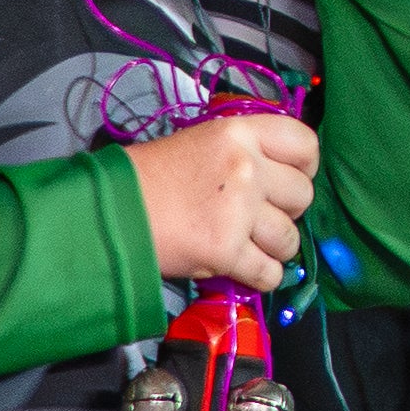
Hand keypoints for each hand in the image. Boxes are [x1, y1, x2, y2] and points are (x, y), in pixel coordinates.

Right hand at [129, 111, 318, 290]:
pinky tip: (242, 268)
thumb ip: (244, 155)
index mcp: (239, 133)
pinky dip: (261, 277)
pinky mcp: (224, 251)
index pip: (305, 144)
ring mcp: (238, 210)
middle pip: (302, 195)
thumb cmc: (146, 180)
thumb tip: (281, 177)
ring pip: (290, 238)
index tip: (289, 179)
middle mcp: (246, 168)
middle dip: (285, 211)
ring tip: (246, 245)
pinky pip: (269, 272)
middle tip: (255, 218)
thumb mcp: (200, 145)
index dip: (304, 167)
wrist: (104, 213)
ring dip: (273, 248)